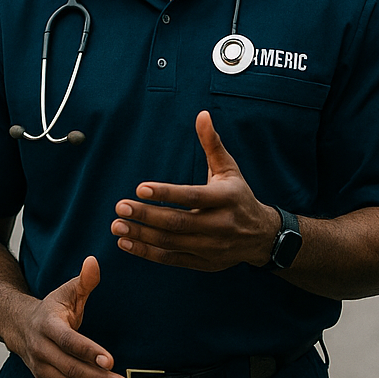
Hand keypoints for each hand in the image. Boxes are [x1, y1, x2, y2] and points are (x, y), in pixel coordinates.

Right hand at [10, 256, 131, 377]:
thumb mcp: (66, 291)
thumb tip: (94, 261)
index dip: (89, 351)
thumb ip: (84, 280)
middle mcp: (42, 351)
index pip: (69, 341)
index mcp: (47, 326)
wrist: (21, 327)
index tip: (110, 360)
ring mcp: (43, 371)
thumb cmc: (52, 308)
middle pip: (72, 369)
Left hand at [111, 111, 280, 270]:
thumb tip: (202, 114)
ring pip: (171, 242)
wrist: (261, 236)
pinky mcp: (204, 263)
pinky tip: (126, 243)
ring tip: (117, 225)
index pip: (193, 196)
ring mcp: (212, 248)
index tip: (140, 188)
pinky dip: (147, 252)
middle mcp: (220, 225)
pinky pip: (171, 259)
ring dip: (141, 234)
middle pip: (178, 222)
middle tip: (120, 206)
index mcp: (226, 198)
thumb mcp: (229, 168)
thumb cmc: (239, 195)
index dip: (167, 193)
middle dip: (146, 215)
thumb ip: (212, 143)